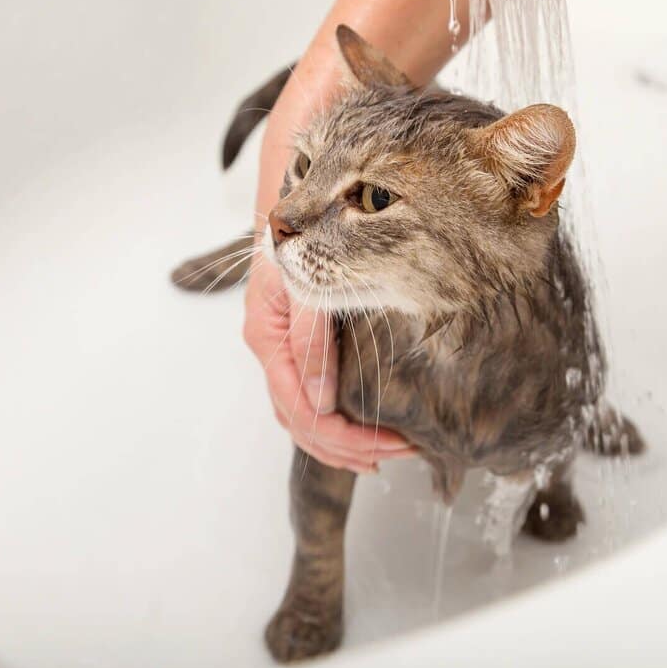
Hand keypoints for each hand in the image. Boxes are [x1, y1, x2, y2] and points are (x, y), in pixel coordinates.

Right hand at [243, 255, 416, 474]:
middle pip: (302, 423)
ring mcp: (279, 352)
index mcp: (266, 338)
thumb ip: (310, 342)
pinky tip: (359, 435)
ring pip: (302, 418)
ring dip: (341, 445)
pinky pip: (307, 400)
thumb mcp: (304, 286)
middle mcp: (269, 352)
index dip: (342, 435)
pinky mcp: (294, 348)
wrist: (291, 210)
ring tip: (383, 457)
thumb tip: (321, 403)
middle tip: (400, 454)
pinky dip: (333, 425)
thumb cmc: (298, 239)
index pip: (300, 408)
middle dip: (350, 447)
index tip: (386, 444)